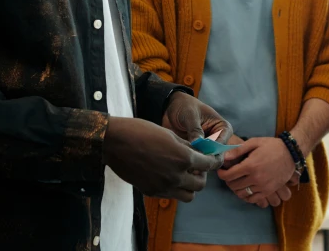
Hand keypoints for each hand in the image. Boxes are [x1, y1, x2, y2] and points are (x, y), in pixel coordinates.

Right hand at [103, 116, 219, 201]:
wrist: (114, 142)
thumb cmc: (141, 132)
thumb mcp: (170, 134)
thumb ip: (187, 147)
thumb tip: (199, 152)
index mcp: (183, 158)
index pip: (208, 165)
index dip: (214, 161)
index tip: (214, 158)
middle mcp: (175, 176)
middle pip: (200, 185)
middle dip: (202, 175)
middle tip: (197, 165)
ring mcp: (163, 187)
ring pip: (188, 196)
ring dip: (190, 186)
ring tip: (183, 173)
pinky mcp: (151, 192)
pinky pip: (171, 195)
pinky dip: (175, 188)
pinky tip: (168, 175)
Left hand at [164, 92, 231, 165]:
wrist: (171, 108)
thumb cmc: (185, 106)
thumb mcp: (190, 115)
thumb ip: (195, 129)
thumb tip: (197, 144)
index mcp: (223, 128)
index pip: (222, 143)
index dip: (211, 151)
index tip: (198, 154)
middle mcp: (217, 139)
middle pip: (215, 155)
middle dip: (204, 159)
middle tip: (189, 160)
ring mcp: (207, 147)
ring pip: (206, 160)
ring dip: (196, 162)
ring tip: (184, 162)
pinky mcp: (196, 152)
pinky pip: (195, 161)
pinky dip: (189, 163)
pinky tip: (180, 162)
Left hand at [217, 137, 295, 207]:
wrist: (291, 153)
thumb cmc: (272, 146)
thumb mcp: (254, 142)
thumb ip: (238, 150)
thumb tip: (224, 157)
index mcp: (250, 165)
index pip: (229, 175)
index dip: (222, 174)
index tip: (220, 171)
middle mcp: (256, 178)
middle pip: (234, 185)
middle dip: (228, 181)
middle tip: (228, 176)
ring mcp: (263, 186)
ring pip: (242, 194)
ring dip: (236, 189)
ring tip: (236, 183)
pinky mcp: (269, 191)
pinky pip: (253, 199)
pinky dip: (246, 197)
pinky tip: (246, 190)